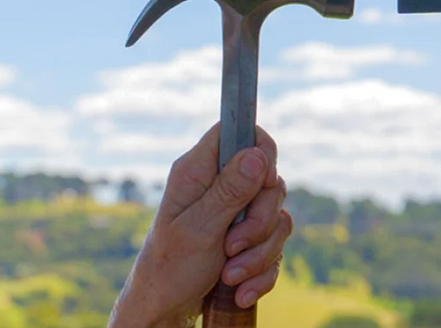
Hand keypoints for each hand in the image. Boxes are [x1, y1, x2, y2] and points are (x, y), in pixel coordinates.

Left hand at [109, 124, 291, 327]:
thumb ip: (229, 191)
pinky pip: (274, 247)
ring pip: (276, 218)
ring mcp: (234, 215)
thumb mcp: (199, 229)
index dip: (260, 149)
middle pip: (268, 180)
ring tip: (229, 275)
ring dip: (259, 254)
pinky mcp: (246, 241)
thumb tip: (258, 155)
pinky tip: (239, 290)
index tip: (262, 182)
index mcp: (197, 172)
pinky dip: (261, 272)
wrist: (164, 311)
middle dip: (260, 221)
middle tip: (232, 246)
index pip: (237, 131)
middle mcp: (217, 188)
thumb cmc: (169, 269)